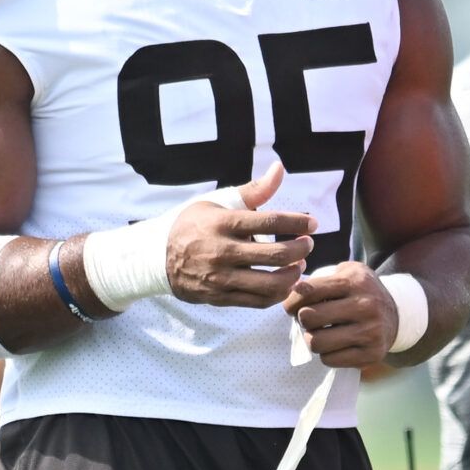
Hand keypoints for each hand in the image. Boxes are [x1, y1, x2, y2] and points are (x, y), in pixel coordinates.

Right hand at [166, 163, 317, 307]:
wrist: (157, 257)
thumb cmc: (195, 225)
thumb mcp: (219, 202)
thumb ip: (254, 190)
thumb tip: (279, 168)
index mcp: (223, 223)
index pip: (269, 222)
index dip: (297, 222)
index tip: (313, 223)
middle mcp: (222, 251)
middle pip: (275, 255)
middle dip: (300, 249)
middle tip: (309, 244)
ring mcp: (220, 278)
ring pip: (269, 284)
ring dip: (293, 275)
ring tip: (299, 264)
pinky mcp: (220, 297)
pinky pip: (258, 301)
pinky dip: (278, 293)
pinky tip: (285, 282)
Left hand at [284, 261, 399, 366]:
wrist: (397, 316)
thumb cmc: (362, 293)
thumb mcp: (347, 273)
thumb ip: (320, 278)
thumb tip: (290, 292)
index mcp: (355, 281)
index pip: (309, 291)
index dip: (292, 301)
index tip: (292, 307)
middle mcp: (365, 305)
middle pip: (308, 317)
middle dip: (303, 320)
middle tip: (310, 321)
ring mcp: (370, 331)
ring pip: (316, 342)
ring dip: (313, 339)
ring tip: (321, 334)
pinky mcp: (372, 354)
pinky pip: (330, 359)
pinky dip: (327, 354)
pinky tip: (334, 346)